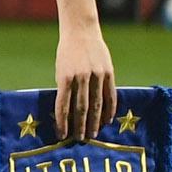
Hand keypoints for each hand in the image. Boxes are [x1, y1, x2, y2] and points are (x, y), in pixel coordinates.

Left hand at [53, 19, 116, 139]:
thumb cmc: (67, 53)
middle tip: (79, 140)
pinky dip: (109, 110)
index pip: (63, 105)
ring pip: (96, 104)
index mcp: (65, 77)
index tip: (62, 135)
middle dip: (79, 126)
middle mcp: (81, 77)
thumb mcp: (60, 69)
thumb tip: (67, 111)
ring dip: (94, 121)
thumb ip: (65, 88)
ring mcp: (97, 75)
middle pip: (81, 108)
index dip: (63, 122)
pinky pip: (110, 95)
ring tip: (92, 134)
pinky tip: (107, 120)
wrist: (81, 32)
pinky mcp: (109, 73)